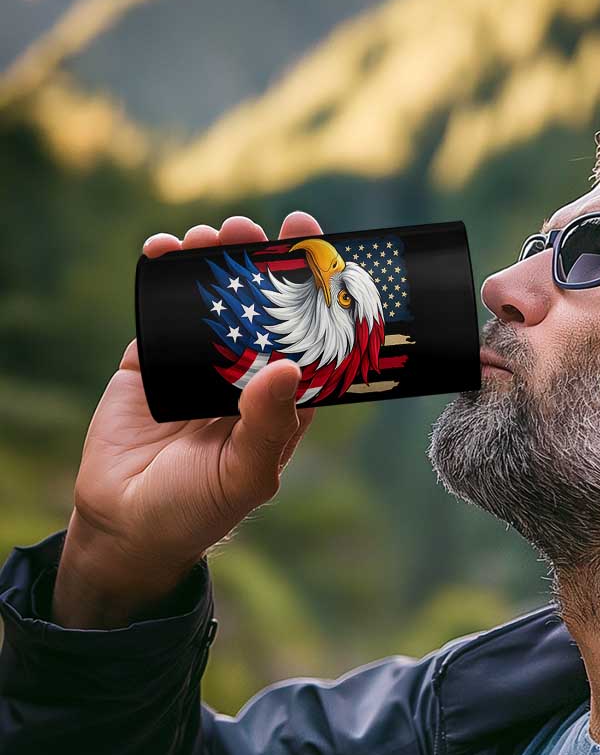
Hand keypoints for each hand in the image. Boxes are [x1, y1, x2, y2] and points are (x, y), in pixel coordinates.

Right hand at [53, 213, 322, 626]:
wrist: (127, 525)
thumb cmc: (200, 509)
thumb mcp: (246, 474)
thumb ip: (268, 424)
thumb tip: (287, 367)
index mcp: (283, 400)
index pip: (307, 338)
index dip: (313, 295)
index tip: (317, 249)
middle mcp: (246, 375)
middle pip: (261, 308)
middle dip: (260, 264)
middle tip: (254, 229)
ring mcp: (200, 365)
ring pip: (214, 301)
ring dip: (213, 263)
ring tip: (211, 236)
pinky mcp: (154, 361)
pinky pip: (161, 311)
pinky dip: (163, 277)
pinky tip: (164, 251)